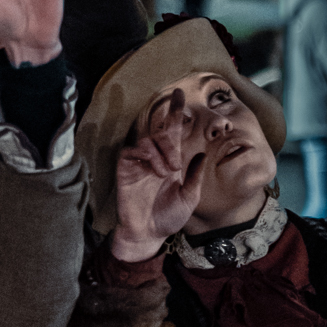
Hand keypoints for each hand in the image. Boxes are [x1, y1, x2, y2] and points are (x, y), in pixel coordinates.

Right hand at [111, 101, 207, 258]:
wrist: (149, 233)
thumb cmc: (169, 217)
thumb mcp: (190, 197)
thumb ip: (195, 176)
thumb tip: (200, 153)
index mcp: (170, 160)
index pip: (171, 130)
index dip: (175, 111)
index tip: (180, 93)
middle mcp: (154, 157)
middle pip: (160, 131)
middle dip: (170, 139)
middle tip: (176, 164)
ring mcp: (139, 162)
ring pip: (148, 139)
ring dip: (161, 152)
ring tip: (167, 172)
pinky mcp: (125, 168)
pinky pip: (133, 150)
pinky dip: (148, 156)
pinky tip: (155, 171)